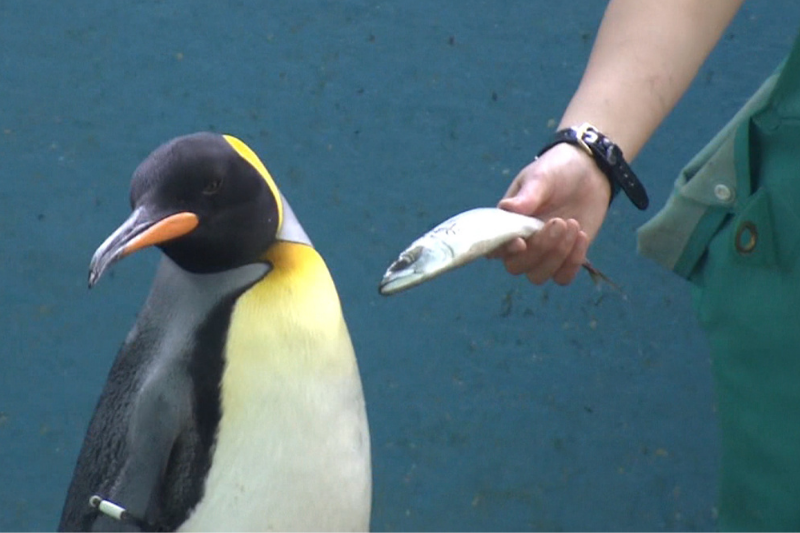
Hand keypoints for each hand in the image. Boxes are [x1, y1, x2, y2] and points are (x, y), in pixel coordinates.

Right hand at [495, 142, 610, 284]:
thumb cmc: (557, 170)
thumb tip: (506, 208)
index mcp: (507, 223)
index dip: (504, 251)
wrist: (590, 171)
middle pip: (517, 267)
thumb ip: (527, 196)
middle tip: (559, 222)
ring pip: (538, 276)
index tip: (521, 241)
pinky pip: (562, 277)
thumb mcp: (542, 177)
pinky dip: (573, 262)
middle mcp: (522, 243)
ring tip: (573, 224)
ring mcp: (543, 253)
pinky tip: (581, 235)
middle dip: (540, 249)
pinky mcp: (566, 258)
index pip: (494, 247)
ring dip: (557, 256)